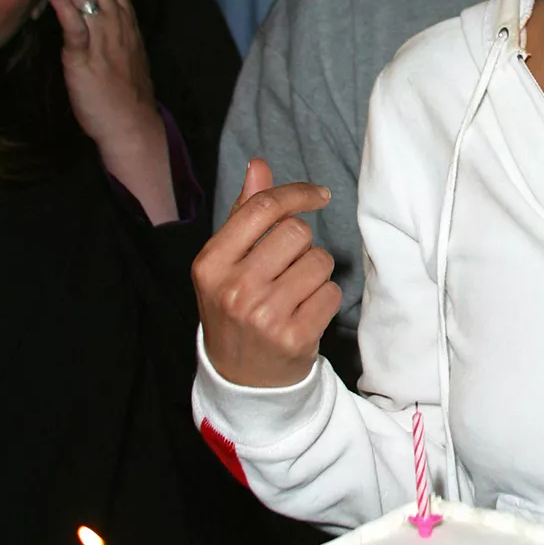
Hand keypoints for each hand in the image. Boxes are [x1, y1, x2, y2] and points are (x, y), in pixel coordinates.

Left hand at [46, 0, 176, 222]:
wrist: (131, 127)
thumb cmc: (122, 93)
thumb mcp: (117, 51)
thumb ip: (104, 26)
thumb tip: (87, 6)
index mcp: (123, 20)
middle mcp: (116, 23)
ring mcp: (103, 39)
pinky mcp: (87, 58)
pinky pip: (76, 26)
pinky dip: (64, 4)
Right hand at [193, 158, 340, 387]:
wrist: (241, 379)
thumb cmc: (236, 308)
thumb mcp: (228, 262)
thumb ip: (245, 213)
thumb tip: (259, 165)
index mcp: (211, 263)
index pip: (262, 208)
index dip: (297, 194)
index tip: (319, 195)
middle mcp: (233, 288)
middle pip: (297, 232)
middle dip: (302, 245)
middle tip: (288, 269)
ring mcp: (263, 315)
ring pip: (320, 262)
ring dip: (316, 273)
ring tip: (294, 294)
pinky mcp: (294, 338)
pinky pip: (332, 294)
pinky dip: (326, 300)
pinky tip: (305, 314)